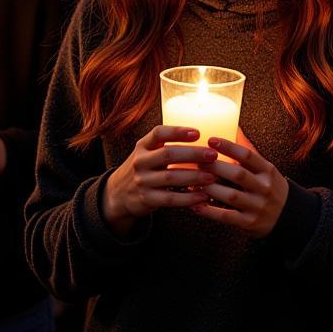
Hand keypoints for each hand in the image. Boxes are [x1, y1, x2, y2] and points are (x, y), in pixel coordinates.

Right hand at [101, 126, 216, 236]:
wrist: (119, 194)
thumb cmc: (144, 168)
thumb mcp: (147, 152)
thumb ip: (166, 145)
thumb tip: (202, 136)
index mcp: (142, 146)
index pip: (158, 133)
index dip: (178, 131)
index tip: (198, 133)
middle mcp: (140, 161)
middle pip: (168, 154)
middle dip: (193, 154)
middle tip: (213, 155)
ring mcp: (142, 181)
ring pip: (171, 177)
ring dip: (194, 177)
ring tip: (212, 176)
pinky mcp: (146, 200)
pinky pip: (170, 198)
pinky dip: (188, 198)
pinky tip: (203, 196)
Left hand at [191, 130, 288, 237]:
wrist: (289, 215)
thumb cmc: (270, 186)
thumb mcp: (265, 168)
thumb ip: (249, 150)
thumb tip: (235, 127)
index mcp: (267, 170)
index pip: (247, 155)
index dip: (229, 147)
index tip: (211, 140)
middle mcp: (264, 187)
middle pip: (238, 174)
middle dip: (215, 167)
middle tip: (197, 162)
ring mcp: (257, 206)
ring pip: (231, 196)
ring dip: (210, 188)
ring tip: (193, 182)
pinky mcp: (250, 223)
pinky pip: (227, 217)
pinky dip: (210, 212)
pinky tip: (196, 205)